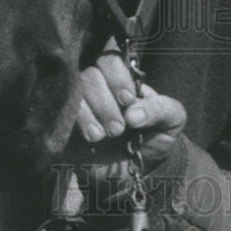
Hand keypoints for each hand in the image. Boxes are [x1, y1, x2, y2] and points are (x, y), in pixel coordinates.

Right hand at [70, 42, 186, 169]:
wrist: (137, 172)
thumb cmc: (155, 136)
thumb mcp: (171, 119)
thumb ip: (160, 109)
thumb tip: (133, 114)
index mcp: (122, 77)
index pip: (111, 58)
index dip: (117, 75)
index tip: (127, 99)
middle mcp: (97, 86)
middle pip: (89, 74)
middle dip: (104, 101)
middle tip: (119, 128)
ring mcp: (78, 104)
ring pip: (72, 93)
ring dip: (89, 113)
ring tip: (106, 136)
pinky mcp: (64, 124)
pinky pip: (59, 115)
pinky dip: (75, 124)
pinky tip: (91, 138)